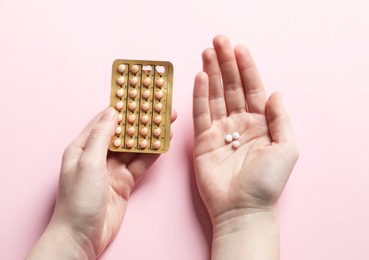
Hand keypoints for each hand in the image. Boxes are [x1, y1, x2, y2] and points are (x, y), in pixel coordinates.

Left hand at [27, 107, 176, 258]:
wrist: (82, 236)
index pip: (105, 120)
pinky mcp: (124, 182)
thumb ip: (101, 136)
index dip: (123, 107)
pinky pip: (140, 164)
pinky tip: (163, 145)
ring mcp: (112, 169)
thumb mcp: (88, 162)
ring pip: (134, 148)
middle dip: (141, 121)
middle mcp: (98, 155)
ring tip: (167, 123)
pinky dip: (151, 155)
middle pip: (123, 133)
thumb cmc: (78, 200)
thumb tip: (112, 112)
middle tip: (160, 109)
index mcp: (83, 147)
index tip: (139, 95)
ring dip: (149, 136)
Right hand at [192, 35, 297, 224]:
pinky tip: (200, 77)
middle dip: (225, 63)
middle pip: (231, 87)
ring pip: (215, 95)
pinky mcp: (203, 140)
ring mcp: (220, 131)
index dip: (246, 68)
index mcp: (260, 124)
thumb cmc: (267, 183)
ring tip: (207, 52)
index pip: (252, 89)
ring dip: (211, 73)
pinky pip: (201, 113)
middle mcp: (239, 123)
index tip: (239, 48)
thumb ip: (280, 119)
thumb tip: (274, 93)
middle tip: (218, 41)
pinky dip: (200, 95)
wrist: (242, 208)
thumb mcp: (286, 148)